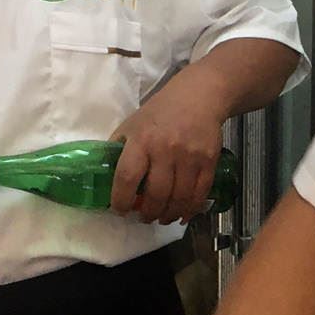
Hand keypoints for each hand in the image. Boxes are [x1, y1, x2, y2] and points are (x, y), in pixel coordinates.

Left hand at [109, 71, 228, 225]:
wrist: (199, 96)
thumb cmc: (160, 112)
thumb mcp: (132, 124)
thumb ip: (119, 148)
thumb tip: (105, 177)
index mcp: (141, 140)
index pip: (127, 176)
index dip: (121, 199)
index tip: (120, 210)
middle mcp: (165, 150)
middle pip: (157, 194)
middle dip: (148, 213)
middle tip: (144, 218)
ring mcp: (189, 157)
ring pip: (179, 198)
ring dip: (168, 215)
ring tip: (162, 218)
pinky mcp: (209, 161)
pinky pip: (200, 193)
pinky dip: (190, 210)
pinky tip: (182, 215)